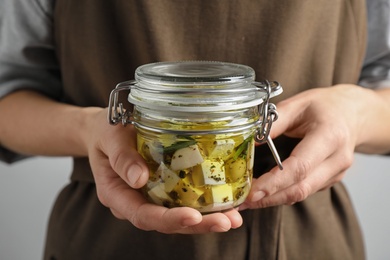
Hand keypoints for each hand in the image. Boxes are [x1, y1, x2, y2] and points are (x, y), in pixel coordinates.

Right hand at [84, 108, 242, 233]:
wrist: (105, 130)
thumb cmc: (105, 132)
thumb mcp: (109, 137)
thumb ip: (121, 157)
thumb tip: (139, 178)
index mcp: (117, 194)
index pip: (142, 215)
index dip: (168, 220)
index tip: (193, 217)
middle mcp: (135, 202)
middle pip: (165, 222)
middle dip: (198, 225)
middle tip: (226, 222)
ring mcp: (150, 197)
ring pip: (178, 215)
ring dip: (206, 219)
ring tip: (234, 217)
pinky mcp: (163, 189)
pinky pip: (182, 200)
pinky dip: (204, 204)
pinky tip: (226, 203)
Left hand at [240, 84, 385, 208]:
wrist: (353, 113)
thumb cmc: (325, 106)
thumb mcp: (297, 104)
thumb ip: (273, 122)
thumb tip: (249, 140)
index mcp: (330, 136)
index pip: (300, 167)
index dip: (275, 182)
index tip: (253, 191)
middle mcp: (337, 159)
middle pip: (301, 188)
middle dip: (269, 198)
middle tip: (243, 201)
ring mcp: (337, 172)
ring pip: (302, 194)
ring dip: (274, 199)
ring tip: (248, 200)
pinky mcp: (331, 179)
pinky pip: (305, 190)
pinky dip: (283, 194)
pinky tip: (265, 192)